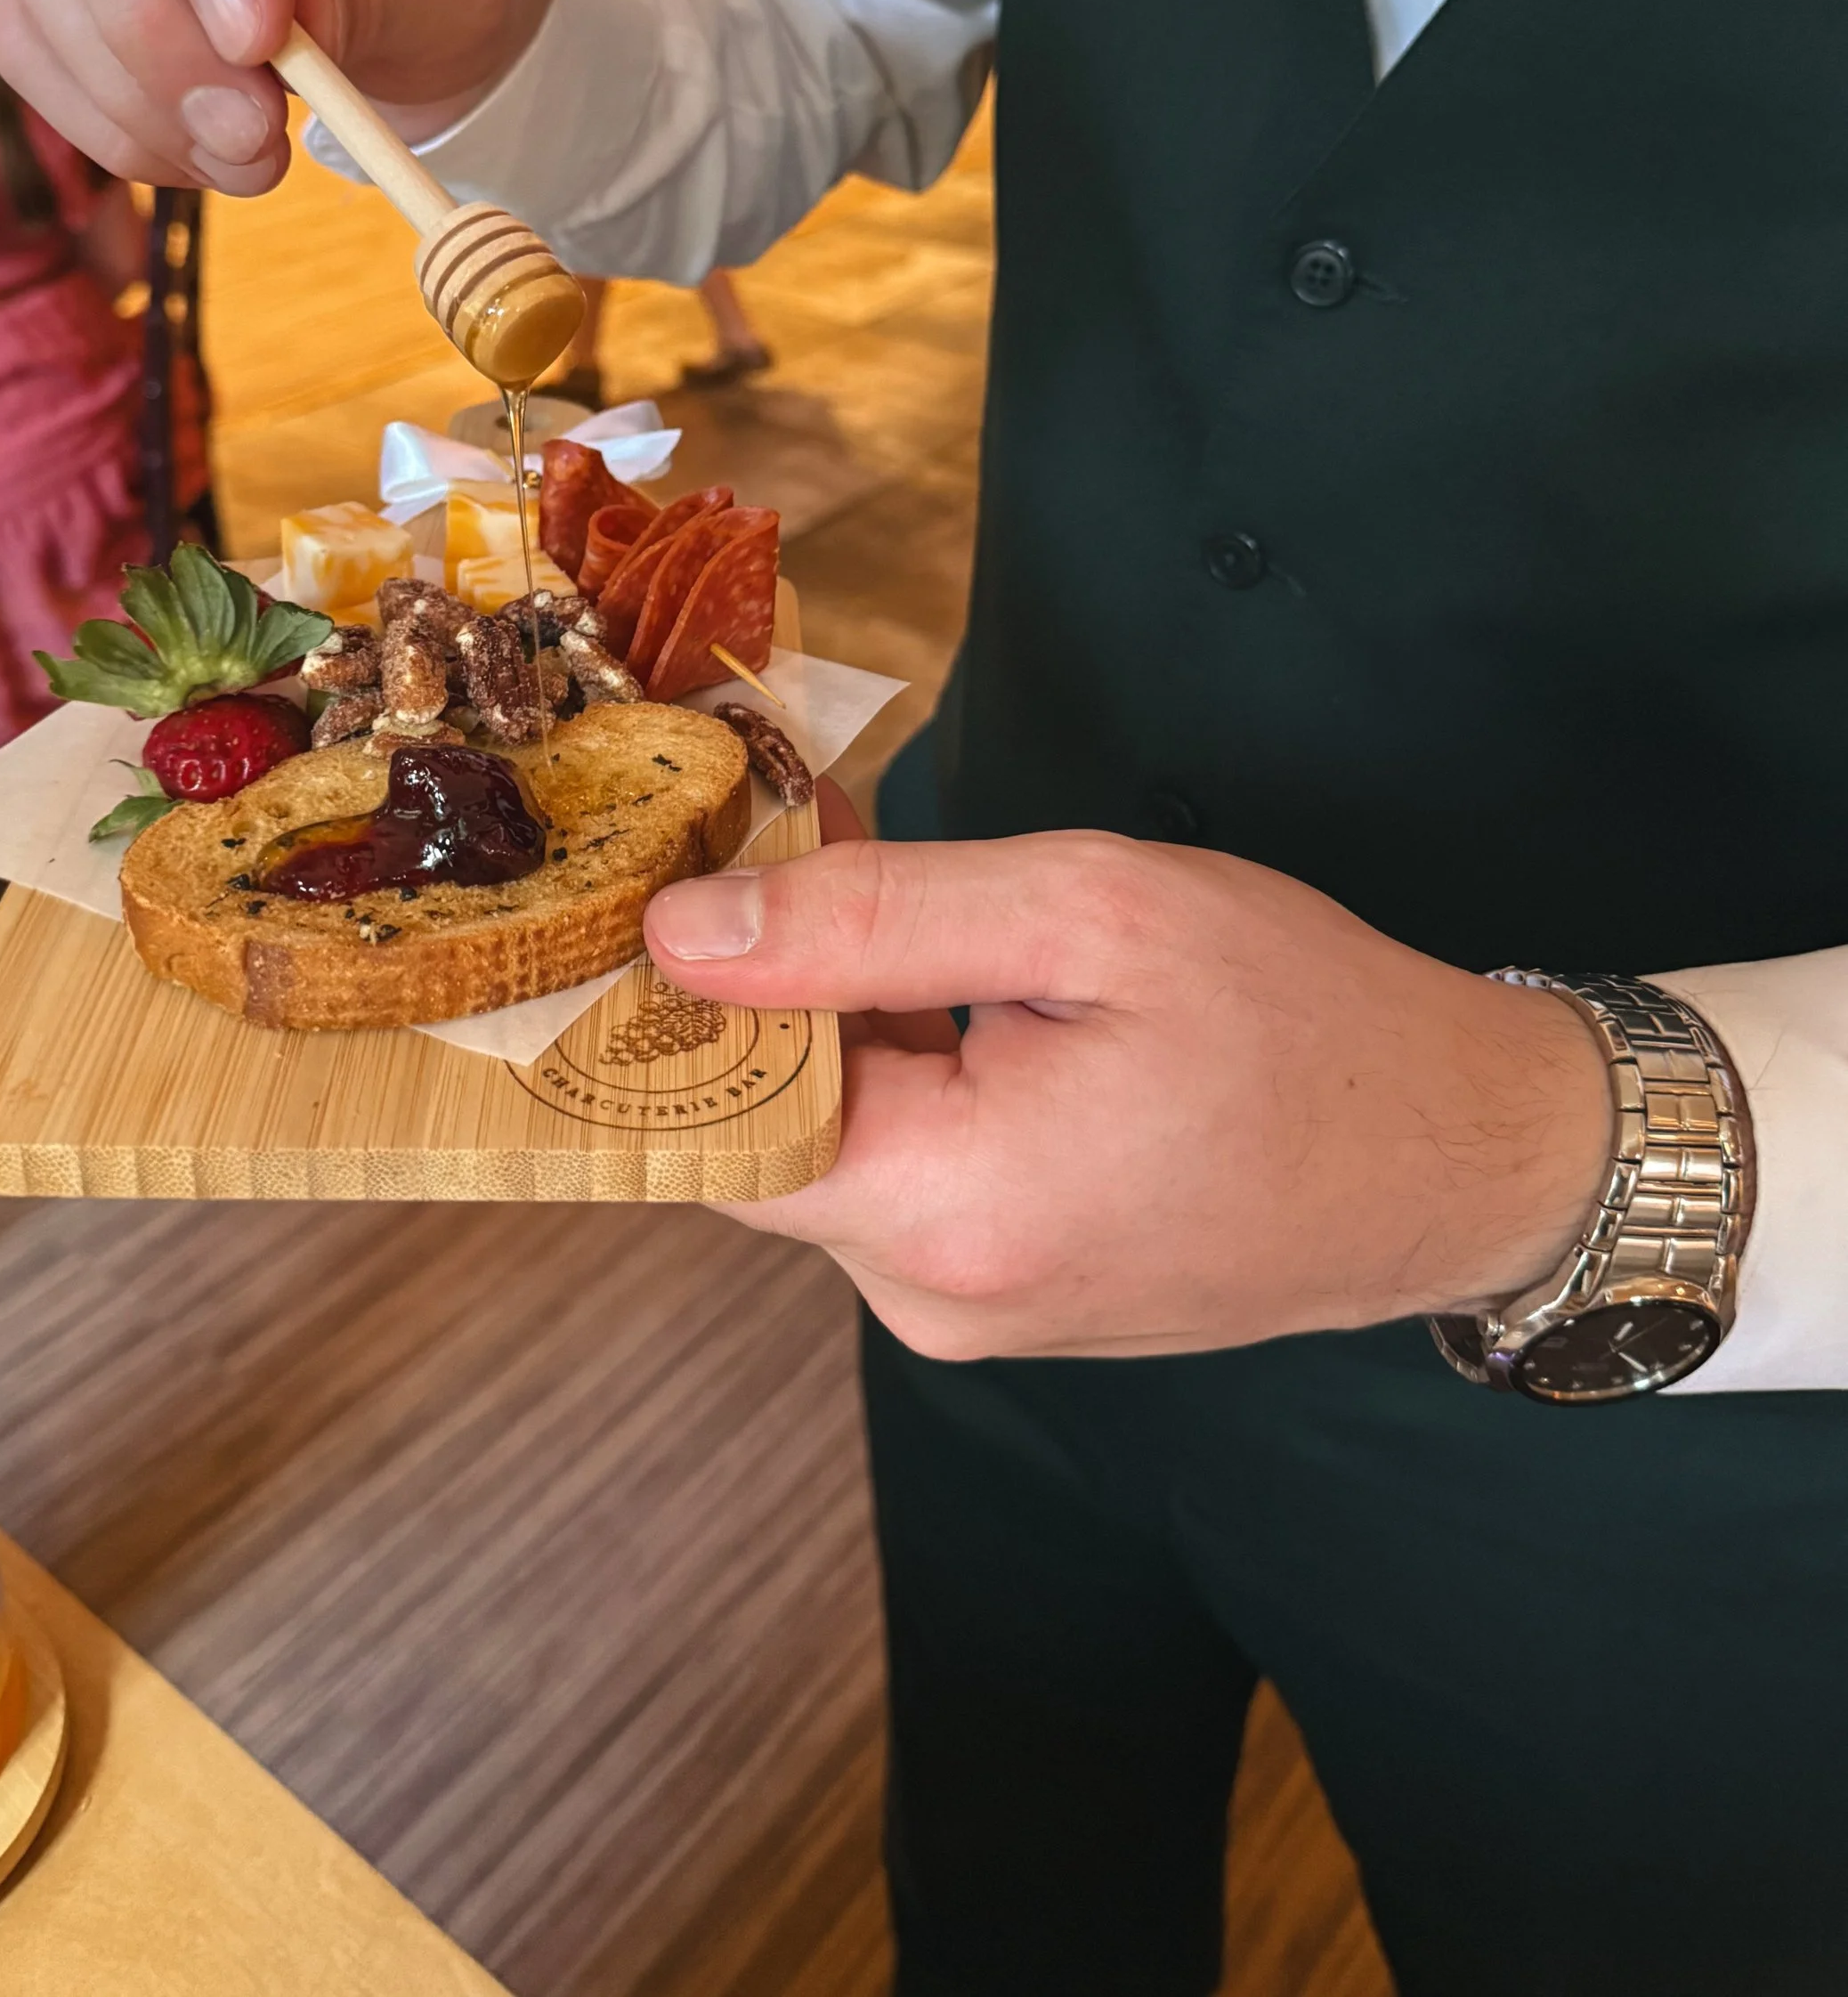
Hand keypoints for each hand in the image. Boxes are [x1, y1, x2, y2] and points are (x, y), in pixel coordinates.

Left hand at [644, 807, 1613, 1359]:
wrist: (1466, 1154)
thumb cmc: (1306, 1018)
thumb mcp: (1090, 911)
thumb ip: (874, 920)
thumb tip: (680, 932)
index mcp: (947, 1208)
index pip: (704, 1115)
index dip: (667, 991)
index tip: (669, 868)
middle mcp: (937, 1294)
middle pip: (760, 1127)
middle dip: (757, 979)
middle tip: (786, 828)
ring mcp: (974, 1306)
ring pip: (831, 1143)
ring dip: (830, 1013)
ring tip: (869, 872)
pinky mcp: (1011, 1289)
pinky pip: (904, 1168)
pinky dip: (896, 1064)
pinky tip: (935, 965)